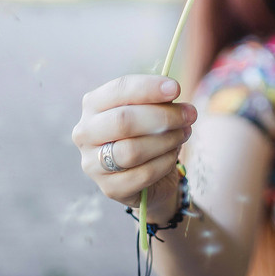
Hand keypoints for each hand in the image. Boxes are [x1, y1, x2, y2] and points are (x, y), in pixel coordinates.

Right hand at [72, 75, 196, 222]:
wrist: (148, 174)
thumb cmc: (147, 131)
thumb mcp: (151, 109)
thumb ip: (158, 100)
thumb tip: (172, 92)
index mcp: (93, 104)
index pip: (119, 89)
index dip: (149, 88)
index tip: (176, 88)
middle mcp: (85, 132)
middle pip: (124, 121)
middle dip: (163, 116)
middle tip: (190, 114)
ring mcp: (92, 163)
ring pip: (132, 150)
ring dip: (166, 140)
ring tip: (185, 133)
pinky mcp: (109, 187)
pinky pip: (142, 174)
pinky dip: (165, 162)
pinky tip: (174, 154)